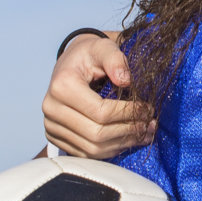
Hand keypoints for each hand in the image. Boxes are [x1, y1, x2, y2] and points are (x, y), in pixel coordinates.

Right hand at [41, 32, 155, 158]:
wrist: (71, 64)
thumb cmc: (90, 55)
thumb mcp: (103, 47)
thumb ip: (115, 59)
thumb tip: (126, 80)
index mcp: (61, 86)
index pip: (101, 112)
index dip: (129, 113)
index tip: (148, 108)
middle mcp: (51, 109)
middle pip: (96, 134)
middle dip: (128, 131)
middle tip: (150, 124)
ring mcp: (51, 126)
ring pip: (92, 148)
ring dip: (123, 144)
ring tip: (144, 133)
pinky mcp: (56, 138)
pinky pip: (86, 154)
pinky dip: (110, 150)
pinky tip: (128, 140)